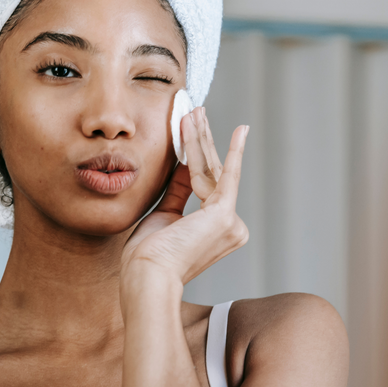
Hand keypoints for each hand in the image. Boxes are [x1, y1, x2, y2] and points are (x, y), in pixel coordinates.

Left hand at [120, 107, 248, 286]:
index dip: (196, 156)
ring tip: (195, 111)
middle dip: (201, 141)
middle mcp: (231, 228)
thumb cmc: (149, 254)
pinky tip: (241, 131)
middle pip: (212, 173)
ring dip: (201, 138)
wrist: (146, 275)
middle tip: (196, 112)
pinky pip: (226, 174)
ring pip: (213, 169)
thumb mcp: (164, 214)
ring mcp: (231, 223)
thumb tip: (187, 163)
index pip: (205, 184)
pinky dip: (233, 151)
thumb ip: (179, 189)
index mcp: (215, 230)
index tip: (191, 133)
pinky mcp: (225, 215)